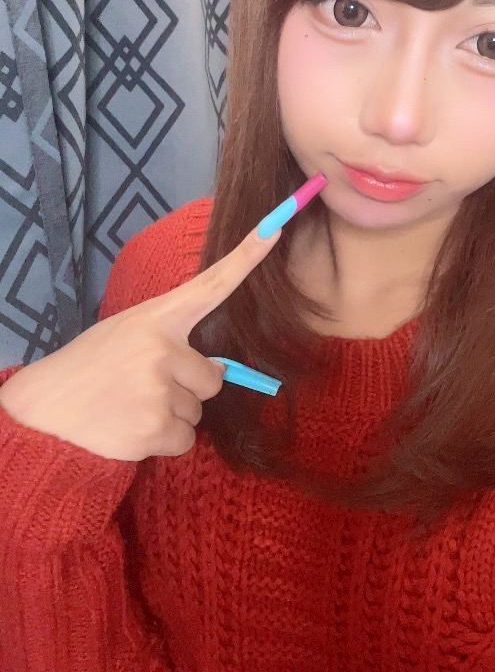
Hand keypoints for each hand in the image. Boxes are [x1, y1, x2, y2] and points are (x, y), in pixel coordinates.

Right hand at [0, 227, 279, 460]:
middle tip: (143, 388)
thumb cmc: (90, 368)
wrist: (43, 412)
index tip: (274, 230)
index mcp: (157, 318)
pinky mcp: (155, 427)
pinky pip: (186, 439)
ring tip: (130, 406)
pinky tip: (132, 430)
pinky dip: (165, 441)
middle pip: (212, 377)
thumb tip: (218, 370)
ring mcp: (159, 389)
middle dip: (187, 388)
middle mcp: (163, 348)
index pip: (211, 284)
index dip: (246, 259)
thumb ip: (170, 341)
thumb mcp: (125, 334)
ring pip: (198, 410)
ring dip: (172, 415)